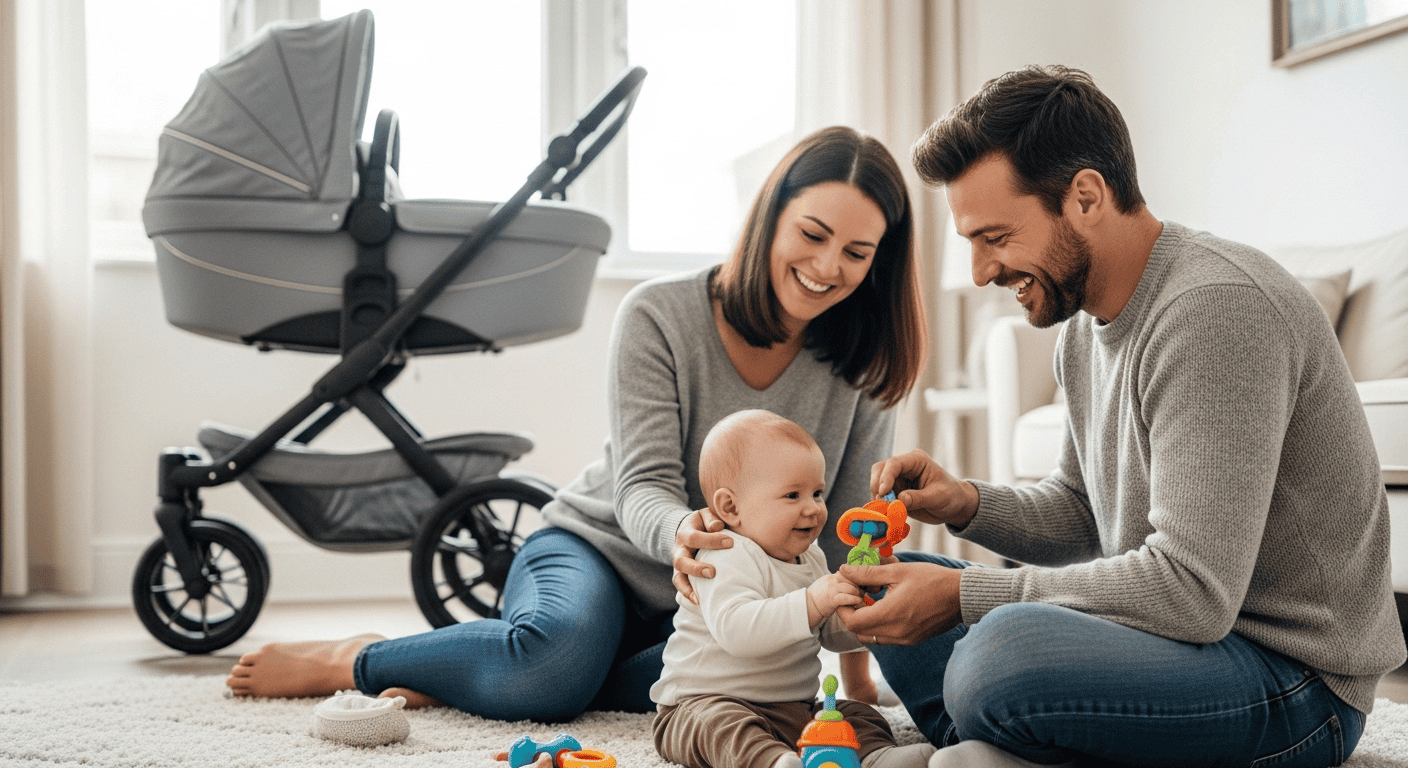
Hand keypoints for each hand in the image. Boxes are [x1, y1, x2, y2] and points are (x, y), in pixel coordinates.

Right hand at [671, 508, 731, 604]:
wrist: (688, 529)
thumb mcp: (705, 515)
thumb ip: (711, 519)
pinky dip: (688, 594)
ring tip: (700, 597)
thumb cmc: (702, 523)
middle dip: (696, 568)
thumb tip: (717, 527)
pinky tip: (699, 603)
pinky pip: (681, 585)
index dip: (711, 540)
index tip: (731, 542)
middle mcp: (678, 550)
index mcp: (684, 533)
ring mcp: (679, 564)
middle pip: (680, 561)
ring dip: (688, 587)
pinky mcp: (682, 574)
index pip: (694, 537)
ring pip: (678, 577)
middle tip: (713, 572)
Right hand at [806, 573, 863, 625]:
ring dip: (858, 593)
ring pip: (851, 588)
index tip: (864, 583)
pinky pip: (846, 598)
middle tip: (864, 591)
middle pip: (852, 579)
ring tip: (861, 598)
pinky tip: (857, 601)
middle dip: (860, 585)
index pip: (850, 572)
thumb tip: (853, 580)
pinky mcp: (832, 599)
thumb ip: (839, 581)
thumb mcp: (829, 584)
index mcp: (833, 576)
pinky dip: (854, 599)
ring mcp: (832, 589)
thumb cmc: (820, 597)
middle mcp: (832, 580)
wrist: (808, 606)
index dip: (858, 578)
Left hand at [836, 561, 962, 644]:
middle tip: (857, 594)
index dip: (843, 607)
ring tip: (871, 599)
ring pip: (871, 637)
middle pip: (858, 632)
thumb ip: (868, 573)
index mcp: (890, 615)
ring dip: (865, 621)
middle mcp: (896, 633)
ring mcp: (904, 640)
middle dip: (852, 614)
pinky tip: (885, 606)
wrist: (961, 596)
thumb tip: (844, 569)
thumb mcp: (898, 571)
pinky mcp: (912, 640)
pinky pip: (886, 638)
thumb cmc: (932, 580)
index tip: (847, 592)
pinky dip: (878, 625)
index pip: (852, 622)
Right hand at [870, 449, 979, 528]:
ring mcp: (898, 480)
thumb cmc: (951, 496)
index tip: (883, 493)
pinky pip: (882, 497)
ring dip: (878, 497)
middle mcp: (904, 467)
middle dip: (877, 486)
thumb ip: (918, 498)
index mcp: (916, 460)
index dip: (885, 477)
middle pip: (880, 470)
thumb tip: (898, 501)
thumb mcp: (938, 497)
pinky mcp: (895, 493)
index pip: (894, 463)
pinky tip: (888, 514)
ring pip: (877, 484)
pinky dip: (881, 506)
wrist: (955, 507)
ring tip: (886, 511)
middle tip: (881, 503)